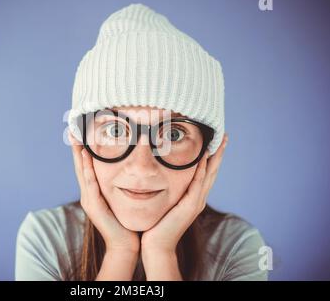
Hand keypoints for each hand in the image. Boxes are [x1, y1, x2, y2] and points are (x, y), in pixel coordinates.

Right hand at [69, 131, 140, 254]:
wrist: (125, 244)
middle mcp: (88, 194)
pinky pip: (90, 184)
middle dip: (76, 148)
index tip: (81, 133)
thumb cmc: (126, 222)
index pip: (86, 167)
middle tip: (72, 129)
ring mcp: (89, 200)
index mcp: (93, 192)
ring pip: (82, 172)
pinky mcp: (94, 206)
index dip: (82, 150)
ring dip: (78, 154)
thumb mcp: (120, 199)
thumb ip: (119, 186)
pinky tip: (86, 157)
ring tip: (76, 138)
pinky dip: (87, 169)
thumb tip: (129, 170)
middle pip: (80, 166)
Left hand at [141, 133, 228, 254]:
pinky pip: (197, 184)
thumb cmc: (158, 224)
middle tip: (224, 136)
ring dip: (215, 157)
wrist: (157, 245)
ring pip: (209, 175)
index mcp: (194, 197)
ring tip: (220, 142)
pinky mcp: (190, 206)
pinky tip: (205, 157)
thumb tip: (161, 174)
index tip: (215, 140)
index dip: (212, 157)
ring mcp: (196, 202)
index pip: (206, 173)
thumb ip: (169, 190)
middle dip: (219, 153)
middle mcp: (199, 198)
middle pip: (213, 171)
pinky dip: (202, 170)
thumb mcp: (166, 202)